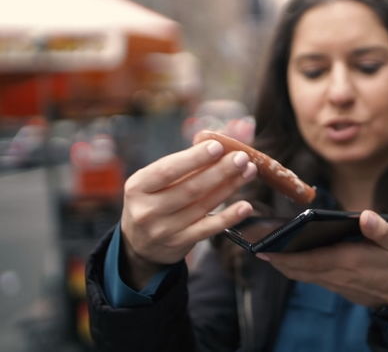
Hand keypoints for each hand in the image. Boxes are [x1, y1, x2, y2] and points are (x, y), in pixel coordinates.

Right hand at [120, 139, 256, 288]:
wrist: (138, 243)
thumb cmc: (152, 200)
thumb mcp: (153, 181)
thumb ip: (181, 164)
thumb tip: (217, 144)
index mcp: (138, 186)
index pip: (167, 170)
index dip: (194, 158)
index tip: (217, 146)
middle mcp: (148, 209)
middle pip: (190, 188)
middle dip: (220, 171)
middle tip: (241, 157)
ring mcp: (164, 229)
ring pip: (203, 205)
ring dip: (230, 187)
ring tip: (248, 172)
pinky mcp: (180, 243)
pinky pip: (209, 229)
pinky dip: (229, 217)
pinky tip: (245, 206)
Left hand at [258, 210, 387, 307]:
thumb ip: (379, 229)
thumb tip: (365, 216)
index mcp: (347, 260)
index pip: (308, 260)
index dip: (284, 257)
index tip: (265, 249)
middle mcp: (336, 275)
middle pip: (299, 270)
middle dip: (278, 260)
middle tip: (258, 248)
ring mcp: (336, 283)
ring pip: (303, 275)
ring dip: (285, 266)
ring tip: (269, 251)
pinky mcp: (337, 287)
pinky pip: (311, 278)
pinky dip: (297, 269)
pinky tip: (291, 258)